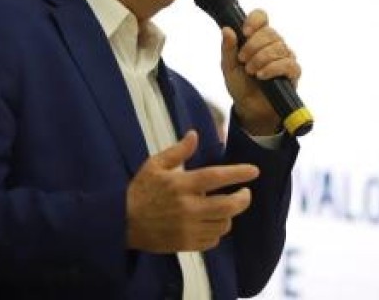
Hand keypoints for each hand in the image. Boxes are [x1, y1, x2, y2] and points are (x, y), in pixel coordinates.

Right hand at [126, 131, 258, 252]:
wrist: (123, 223)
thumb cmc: (140, 191)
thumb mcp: (154, 165)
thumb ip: (178, 151)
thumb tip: (194, 134)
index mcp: (181, 185)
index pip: (216, 177)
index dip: (238, 173)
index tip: (254, 171)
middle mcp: (188, 208)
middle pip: (227, 206)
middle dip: (243, 199)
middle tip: (245, 193)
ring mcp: (188, 228)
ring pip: (223, 224)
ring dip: (229, 215)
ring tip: (225, 207)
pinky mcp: (186, 244)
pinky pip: (213, 240)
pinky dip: (217, 231)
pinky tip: (211, 223)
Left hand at [221, 9, 301, 134]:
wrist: (250, 108)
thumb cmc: (240, 84)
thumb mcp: (229, 67)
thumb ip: (228, 49)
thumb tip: (227, 29)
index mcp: (257, 37)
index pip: (261, 17)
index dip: (255, 20)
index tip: (245, 32)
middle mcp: (273, 44)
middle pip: (270, 32)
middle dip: (253, 46)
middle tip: (242, 60)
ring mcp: (285, 56)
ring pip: (279, 47)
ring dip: (261, 59)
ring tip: (251, 71)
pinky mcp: (293, 72)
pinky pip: (287, 64)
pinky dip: (272, 68)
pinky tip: (262, 75)